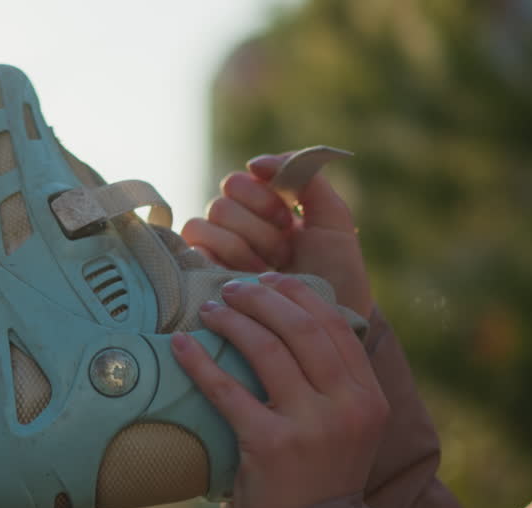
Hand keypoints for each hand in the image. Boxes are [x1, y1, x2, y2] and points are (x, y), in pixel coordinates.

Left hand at [171, 273, 388, 507]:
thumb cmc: (318, 483)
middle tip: (231, 288)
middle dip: (262, 298)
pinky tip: (181, 346)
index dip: (297, 295)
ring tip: (209, 310)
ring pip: (267, 349)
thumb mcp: (346, 430)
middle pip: (302, 328)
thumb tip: (291, 322)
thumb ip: (332, 383)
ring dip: (233, 320)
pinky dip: (200, 362)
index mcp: (369, 397)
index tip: (267, 281)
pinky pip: (228, 390)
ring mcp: (312, 426)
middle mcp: (348, 407)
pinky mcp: (271, 446)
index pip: (335, 325)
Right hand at [181, 153, 373, 319]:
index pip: (240, 181)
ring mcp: (217, 254)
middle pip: (222, 202)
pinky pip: (193, 248)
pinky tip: (246, 276)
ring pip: (204, 222)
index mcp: (265, 210)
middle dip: (257, 227)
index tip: (287, 219)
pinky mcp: (203, 278)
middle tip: (282, 252)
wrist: (331, 321)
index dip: (261, 196)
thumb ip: (307, 178)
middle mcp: (236, 229)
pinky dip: (219, 256)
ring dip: (241, 245)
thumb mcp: (333, 220)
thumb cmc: (337, 274)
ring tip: (266, 270)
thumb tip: (256, 162)